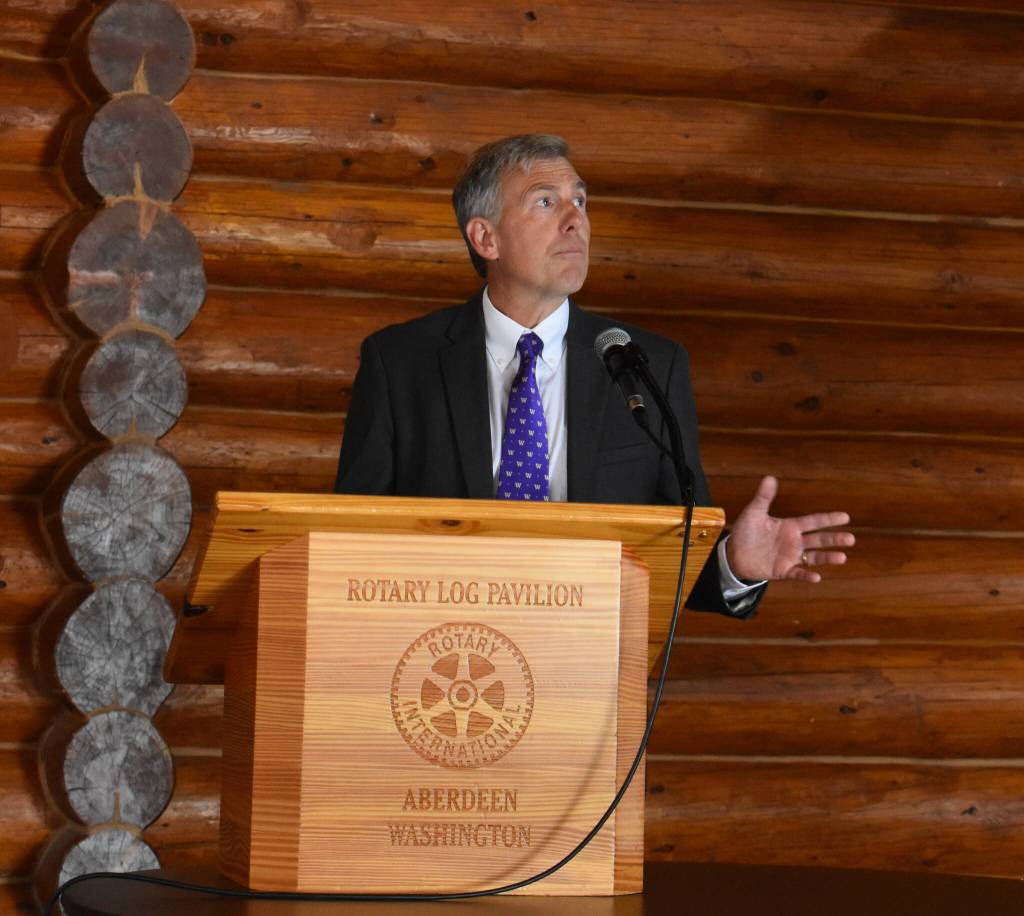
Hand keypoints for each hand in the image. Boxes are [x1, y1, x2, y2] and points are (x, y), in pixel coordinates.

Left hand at [725, 475, 853, 582]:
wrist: (733, 553)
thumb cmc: (746, 532)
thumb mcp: (754, 513)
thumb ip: (763, 497)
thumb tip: (770, 478)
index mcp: (790, 526)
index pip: (813, 521)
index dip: (828, 519)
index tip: (845, 517)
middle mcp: (794, 542)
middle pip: (818, 540)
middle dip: (834, 539)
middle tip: (851, 539)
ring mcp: (790, 557)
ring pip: (813, 557)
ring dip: (827, 558)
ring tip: (842, 557)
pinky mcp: (782, 571)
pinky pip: (797, 574)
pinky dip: (806, 575)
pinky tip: (816, 577)